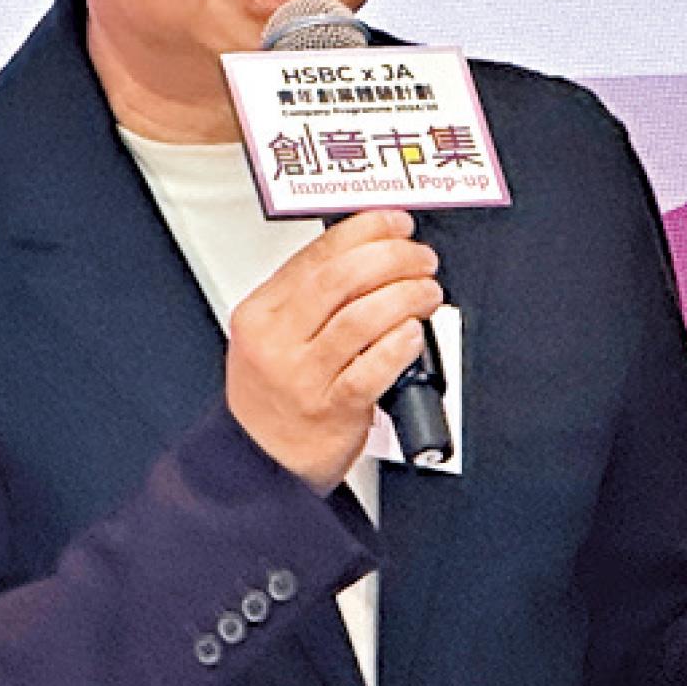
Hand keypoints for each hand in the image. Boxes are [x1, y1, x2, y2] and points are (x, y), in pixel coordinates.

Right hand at [225, 209, 441, 493]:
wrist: (260, 462)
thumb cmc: (274, 396)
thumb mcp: (270, 336)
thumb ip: (308, 297)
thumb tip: (370, 253)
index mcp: (261, 311)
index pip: (316, 254)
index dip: (364, 230)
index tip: (395, 223)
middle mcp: (279, 340)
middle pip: (341, 278)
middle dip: (392, 257)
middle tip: (420, 258)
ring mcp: (304, 376)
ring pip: (361, 318)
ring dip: (406, 296)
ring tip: (426, 292)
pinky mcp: (332, 409)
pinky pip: (372, 368)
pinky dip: (400, 344)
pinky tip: (414, 334)